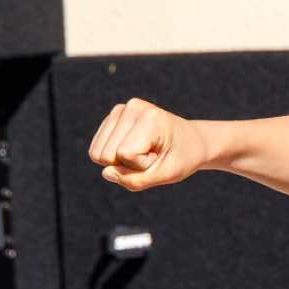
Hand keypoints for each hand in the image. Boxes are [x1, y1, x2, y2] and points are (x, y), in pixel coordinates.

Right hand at [87, 97, 208, 190]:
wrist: (191, 140)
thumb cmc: (182, 157)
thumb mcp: (167, 175)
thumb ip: (136, 180)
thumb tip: (106, 173)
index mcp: (149, 117)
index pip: (124, 155)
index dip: (142, 165)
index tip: (160, 155)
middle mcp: (131, 108)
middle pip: (106, 155)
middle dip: (130, 164)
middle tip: (153, 154)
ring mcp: (120, 110)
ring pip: (98, 154)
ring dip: (122, 161)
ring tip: (146, 150)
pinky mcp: (113, 117)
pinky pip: (97, 150)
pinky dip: (116, 156)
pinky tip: (136, 147)